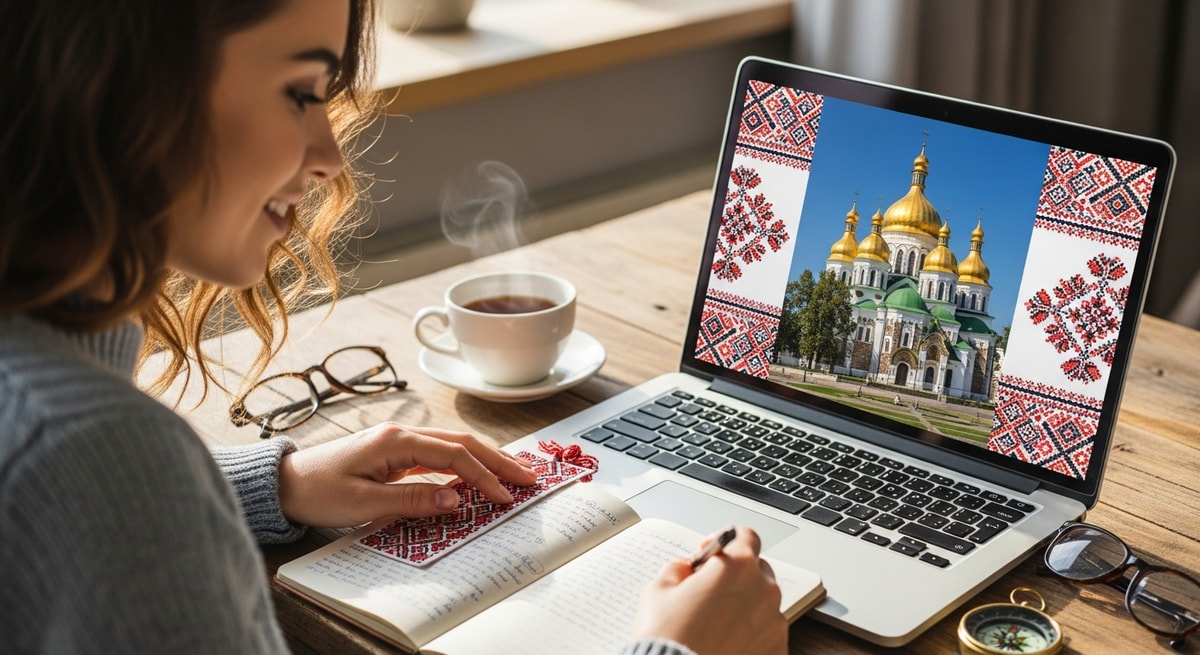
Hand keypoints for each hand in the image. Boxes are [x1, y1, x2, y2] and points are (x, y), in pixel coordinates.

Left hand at [277, 423, 537, 527]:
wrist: (285, 484)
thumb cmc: (318, 492)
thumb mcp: (364, 503)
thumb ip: (413, 500)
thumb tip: (457, 499)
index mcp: (396, 441)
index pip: (454, 454)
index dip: (484, 475)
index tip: (505, 495)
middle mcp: (402, 435)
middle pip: (463, 442)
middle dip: (498, 460)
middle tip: (529, 478)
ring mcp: (400, 443)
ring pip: (454, 446)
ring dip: (486, 459)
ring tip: (514, 474)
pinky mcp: (396, 454)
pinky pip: (440, 456)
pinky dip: (465, 464)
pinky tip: (479, 475)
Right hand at [631, 527, 787, 654]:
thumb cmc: (668, 636)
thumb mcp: (658, 589)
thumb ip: (679, 567)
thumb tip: (688, 569)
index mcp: (737, 566)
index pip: (745, 536)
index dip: (724, 542)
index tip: (710, 555)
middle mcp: (764, 590)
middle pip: (755, 569)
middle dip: (734, 575)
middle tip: (707, 592)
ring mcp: (774, 622)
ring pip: (761, 602)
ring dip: (743, 604)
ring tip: (714, 623)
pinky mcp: (778, 649)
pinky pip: (766, 631)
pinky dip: (750, 632)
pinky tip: (725, 641)